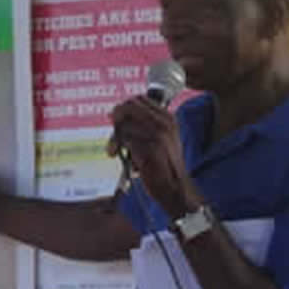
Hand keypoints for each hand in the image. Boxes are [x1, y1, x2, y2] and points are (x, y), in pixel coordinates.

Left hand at [109, 96, 196, 216]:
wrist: (175, 189)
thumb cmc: (163, 167)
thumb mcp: (161, 139)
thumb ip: (144, 125)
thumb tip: (114, 113)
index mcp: (168, 118)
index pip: (139, 99)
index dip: (124, 108)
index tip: (117, 121)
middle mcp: (164, 123)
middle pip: (128, 107)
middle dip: (116, 120)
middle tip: (113, 134)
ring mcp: (158, 135)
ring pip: (123, 126)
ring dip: (115, 140)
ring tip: (115, 151)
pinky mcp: (150, 148)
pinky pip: (124, 141)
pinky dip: (120, 151)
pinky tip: (127, 161)